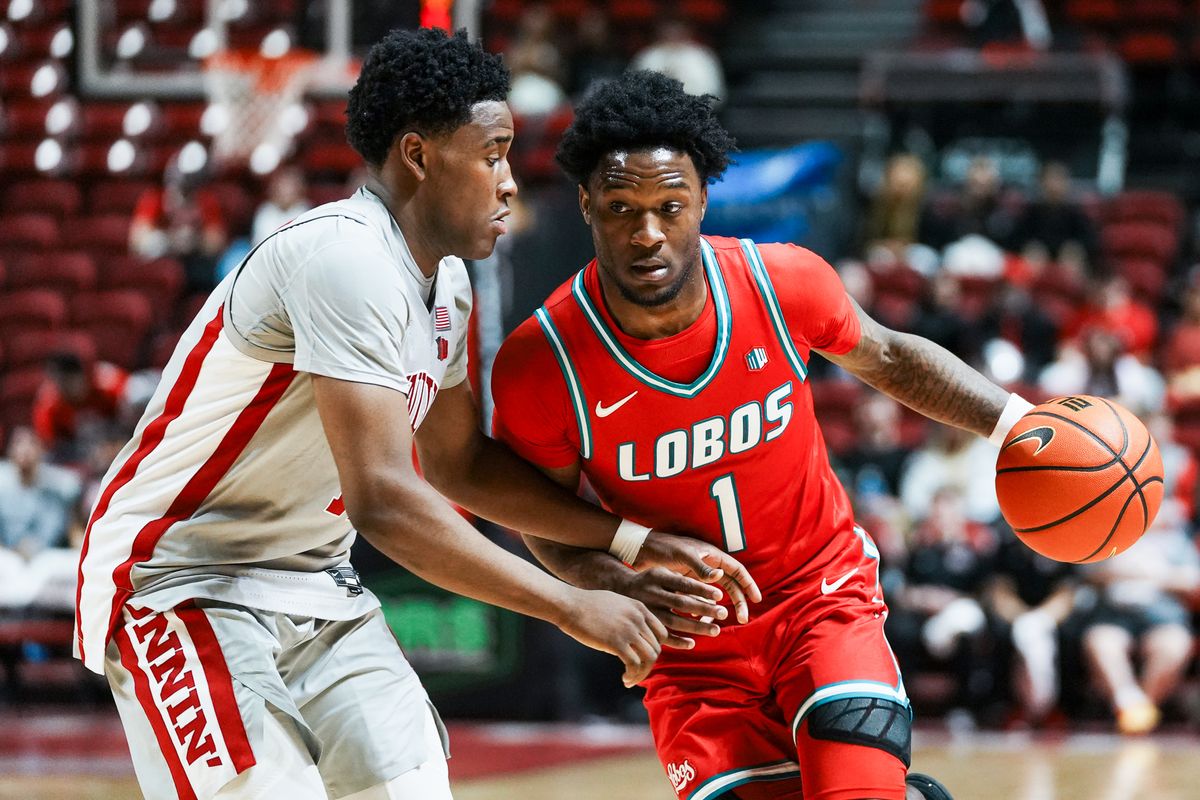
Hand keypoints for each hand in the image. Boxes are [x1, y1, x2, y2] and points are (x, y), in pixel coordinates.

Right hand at [557, 588, 667, 686]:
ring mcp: (628, 630)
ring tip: (630, 679)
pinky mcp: (616, 642)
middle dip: (647, 665)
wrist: (569, 605)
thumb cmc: (588, 605)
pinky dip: (632, 675)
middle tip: (634, 672)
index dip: (654, 649)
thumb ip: (630, 616)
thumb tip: (636, 634)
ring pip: (649, 659)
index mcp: (640, 608)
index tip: (642, 657)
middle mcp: (638, 619)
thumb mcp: (617, 603)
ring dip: (641, 674)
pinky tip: (624, 679)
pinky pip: (634, 665)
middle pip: (656, 648)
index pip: (662, 634)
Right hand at [616, 567, 729, 648]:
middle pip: (681, 603)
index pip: (683, 583)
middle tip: (723, 613)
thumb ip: (686, 575)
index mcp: (657, 576)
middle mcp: (651, 593)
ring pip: (674, 621)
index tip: (719, 596)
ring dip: (696, 626)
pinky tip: (692, 643)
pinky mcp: (643, 625)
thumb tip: (718, 575)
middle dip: (704, 608)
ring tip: (715, 630)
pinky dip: (678, 641)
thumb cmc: (647, 581)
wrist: (616, 591)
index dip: (702, 590)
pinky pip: (662, 636)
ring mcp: (646, 611)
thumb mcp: (662, 571)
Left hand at [633, 532, 761, 622]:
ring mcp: (699, 577)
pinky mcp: (688, 585)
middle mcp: (709, 567)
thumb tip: (719, 576)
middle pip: (731, 586)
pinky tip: (701, 621)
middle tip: (743, 619)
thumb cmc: (664, 548)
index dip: (748, 584)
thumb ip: (700, 566)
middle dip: (739, 602)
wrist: (643, 551)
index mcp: (712, 557)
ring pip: (717, 596)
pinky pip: (702, 600)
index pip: (737, 571)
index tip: (756, 599)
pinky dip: (704, 610)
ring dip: (721, 609)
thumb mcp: (683, 555)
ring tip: (722, 624)